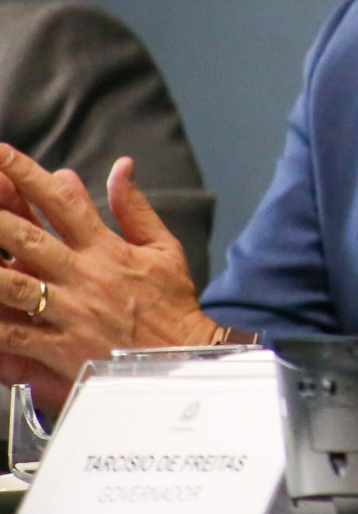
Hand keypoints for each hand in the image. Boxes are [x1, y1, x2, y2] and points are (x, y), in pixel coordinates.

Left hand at [0, 146, 218, 409]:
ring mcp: (69, 313)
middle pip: (29, 237)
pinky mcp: (59, 349)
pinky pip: (16, 335)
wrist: (182, 359)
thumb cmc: (172, 304)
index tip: (1, 154)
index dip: (30, 175)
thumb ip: (135, 208)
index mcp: (107, 249)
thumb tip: (121, 167)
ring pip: (15, 285)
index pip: (64, 202)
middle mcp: (84, 276)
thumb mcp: (164, 249)